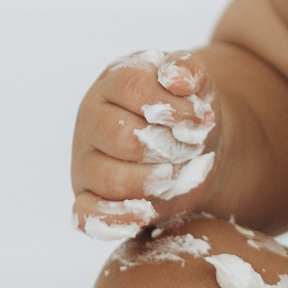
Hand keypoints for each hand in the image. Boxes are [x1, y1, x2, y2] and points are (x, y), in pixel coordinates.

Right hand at [72, 48, 219, 238]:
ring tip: (177, 174)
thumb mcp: (196, 82)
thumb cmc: (187, 108)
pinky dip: (114, 219)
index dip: (168, 105)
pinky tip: (145, 214)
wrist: (192, 146)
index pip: (129, 87)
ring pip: (107, 177)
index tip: (202, 119)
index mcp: (113, 83)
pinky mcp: (89, 198)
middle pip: (118, 136)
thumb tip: (177, 77)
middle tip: (190, 149)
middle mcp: (91, 121)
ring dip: (150, 180)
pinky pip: (86, 216)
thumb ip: (188, 68)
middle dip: (164, 147)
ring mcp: (86, 161)